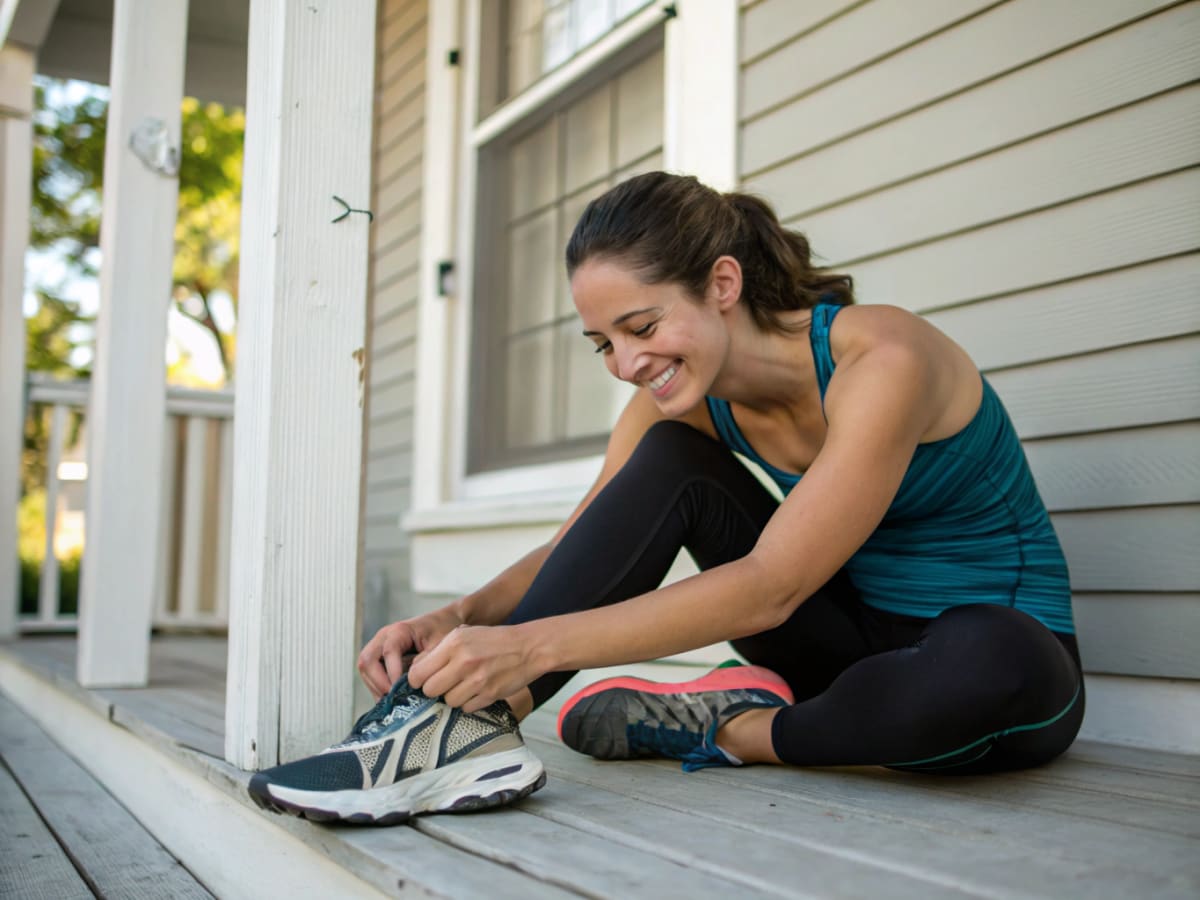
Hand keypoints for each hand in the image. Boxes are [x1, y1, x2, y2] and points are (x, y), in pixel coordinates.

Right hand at [357, 605, 463, 697]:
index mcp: (399, 631)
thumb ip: (427, 662)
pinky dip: (378, 687)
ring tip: (393, 702)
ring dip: (376, 687)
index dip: (393, 673)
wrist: (444, 621)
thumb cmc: (442, 630)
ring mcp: (379, 647)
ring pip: (365, 669)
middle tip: (394, 699)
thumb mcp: (441, 645)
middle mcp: (384, 637)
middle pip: (367, 661)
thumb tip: (413, 683)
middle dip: (378, 683)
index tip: (401, 690)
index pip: (388, 652)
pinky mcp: (379, 657)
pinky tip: (392, 698)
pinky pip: (370, 674)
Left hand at [407, 624, 537, 712]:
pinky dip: (469, 703)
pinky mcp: (489, 695)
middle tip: (445, 683)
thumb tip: (416, 670)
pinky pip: (466, 708)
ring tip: (465, 685)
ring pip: (448, 701)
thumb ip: (438, 650)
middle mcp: (463, 661)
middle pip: (430, 690)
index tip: (425, 679)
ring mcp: (477, 680)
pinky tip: (478, 690)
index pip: (417, 673)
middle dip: (434, 690)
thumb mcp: (464, 634)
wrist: (529, 647)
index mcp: (454, 643)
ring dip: (453, 697)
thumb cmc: (493, 641)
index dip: (418, 679)